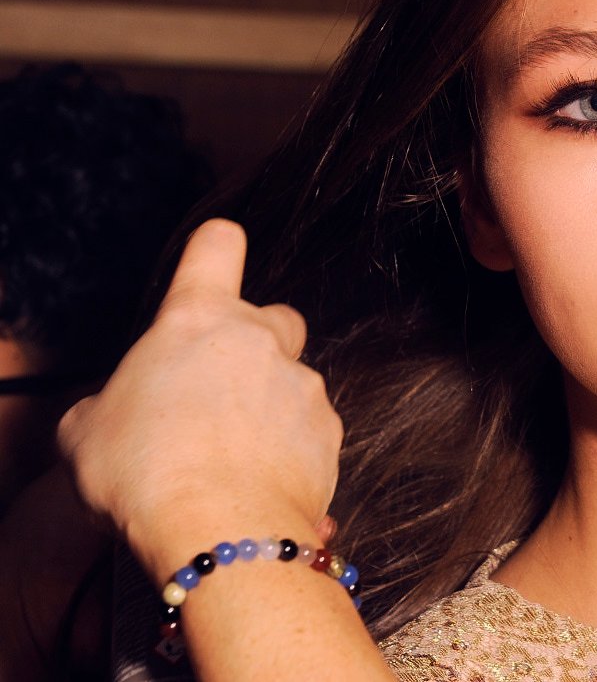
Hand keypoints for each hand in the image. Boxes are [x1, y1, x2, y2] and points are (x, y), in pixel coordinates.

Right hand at [58, 219, 343, 577]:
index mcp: (197, 321)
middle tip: (220, 387)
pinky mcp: (329, 432)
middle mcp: (259, 341)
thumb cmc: (145, 474)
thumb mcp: (86, 433)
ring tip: (228, 459)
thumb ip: (107, 405)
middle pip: (276, 316)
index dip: (214, 250)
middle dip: (257, 343)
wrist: (219, 530)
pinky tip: (256, 485)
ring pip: (293, 382)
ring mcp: (302, 385)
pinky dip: (291, 452)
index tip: (211, 262)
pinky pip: (310, 433)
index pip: (217, 247)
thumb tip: (114, 415)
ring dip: (269, 409)